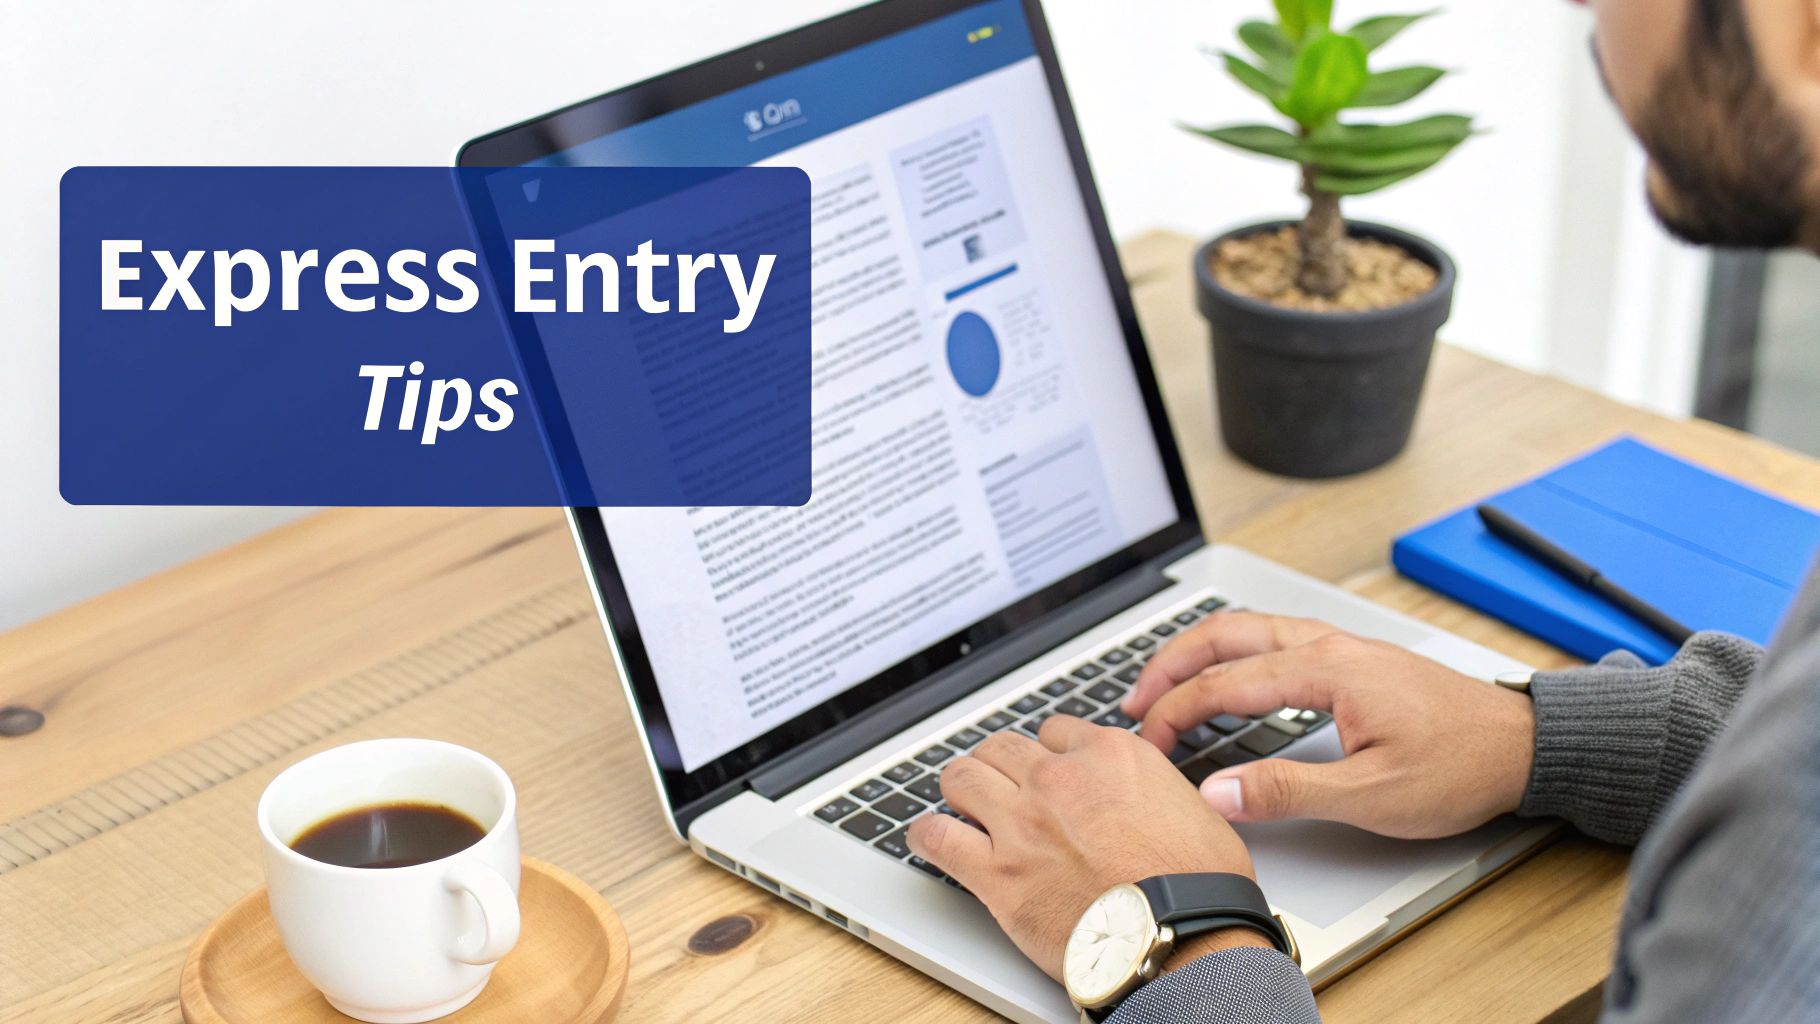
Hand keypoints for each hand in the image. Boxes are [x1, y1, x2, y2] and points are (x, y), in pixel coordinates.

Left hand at [905, 717, 1268, 980]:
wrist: (1182, 936)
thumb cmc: (1197, 884)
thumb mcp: (1190, 806)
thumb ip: (1149, 785)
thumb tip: (1138, 791)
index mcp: (1109, 756)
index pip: (1055, 732)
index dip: (1049, 754)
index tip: (1047, 770)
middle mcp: (1059, 778)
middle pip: (1002, 748)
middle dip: (998, 764)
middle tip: (999, 784)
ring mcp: (1022, 822)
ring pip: (962, 777)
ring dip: (960, 788)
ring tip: (961, 802)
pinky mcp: (996, 872)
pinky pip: (937, 838)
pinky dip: (927, 835)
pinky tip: (928, 837)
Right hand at [1121, 613, 1535, 839]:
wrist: (1526, 746)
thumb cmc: (1462, 766)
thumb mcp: (1372, 795)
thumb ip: (1287, 792)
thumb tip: (1219, 793)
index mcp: (1326, 670)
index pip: (1226, 683)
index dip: (1176, 712)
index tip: (1148, 742)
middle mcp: (1329, 646)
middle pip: (1226, 635)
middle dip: (1170, 664)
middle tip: (1134, 699)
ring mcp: (1342, 647)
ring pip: (1249, 629)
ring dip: (1199, 652)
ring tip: (1165, 683)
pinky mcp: (1354, 659)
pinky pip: (1274, 638)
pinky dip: (1233, 652)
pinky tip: (1230, 678)